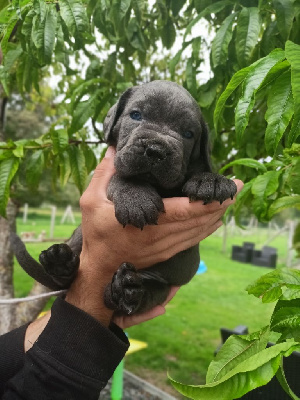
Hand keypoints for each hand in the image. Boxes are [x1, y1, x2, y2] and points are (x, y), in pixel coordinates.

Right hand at [66, 146, 243, 323]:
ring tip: (229, 201)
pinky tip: (214, 221)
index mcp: (148, 222)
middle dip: (220, 204)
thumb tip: (115, 148)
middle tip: (236, 188)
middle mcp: (161, 237)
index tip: (227, 189)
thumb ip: (104, 174)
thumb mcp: (92, 201)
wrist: (99, 271)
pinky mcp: (166, 253)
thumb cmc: (97, 235)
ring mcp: (166, 247)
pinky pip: (192, 241)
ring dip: (216, 216)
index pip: (185, 211)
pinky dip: (206, 229)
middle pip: (199, 221)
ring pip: (199, 232)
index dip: (208, 201)